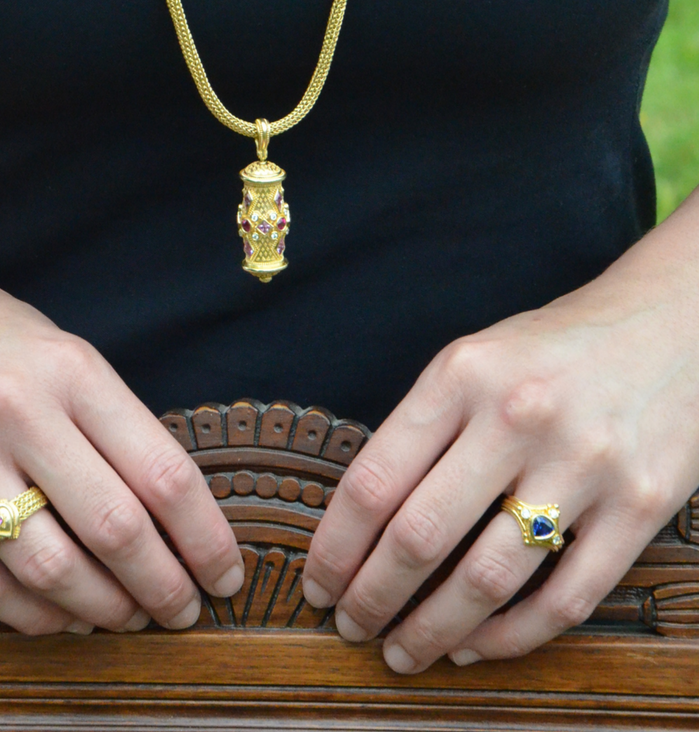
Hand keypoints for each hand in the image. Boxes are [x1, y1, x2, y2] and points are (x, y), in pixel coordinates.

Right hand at [0, 246, 244, 634]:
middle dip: (164, 588)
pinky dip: (30, 616)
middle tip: (182, 611)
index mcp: (67, 368)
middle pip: (113, 529)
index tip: (224, 573)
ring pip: (48, 570)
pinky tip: (57, 616)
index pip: (161, 472)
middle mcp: (13, 412)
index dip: (205, 538)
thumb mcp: (53, 343)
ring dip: (100, 610)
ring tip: (124, 616)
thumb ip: (104, 416)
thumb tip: (163, 506)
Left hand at [301, 207, 698, 672]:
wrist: (667, 326)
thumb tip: (362, 520)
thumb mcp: (469, 361)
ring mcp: (584, 464)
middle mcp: (517, 418)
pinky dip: (511, 637)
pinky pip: (566, 597)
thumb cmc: (547, 351)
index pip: (374, 479)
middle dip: (371, 598)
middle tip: (348, 627)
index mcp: (461, 376)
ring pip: (488, 578)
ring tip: (402, 652)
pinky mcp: (640, 505)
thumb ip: (420, 428)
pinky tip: (473, 647)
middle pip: (420, 536)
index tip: (316, 583)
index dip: (335, 546)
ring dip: (433, 630)